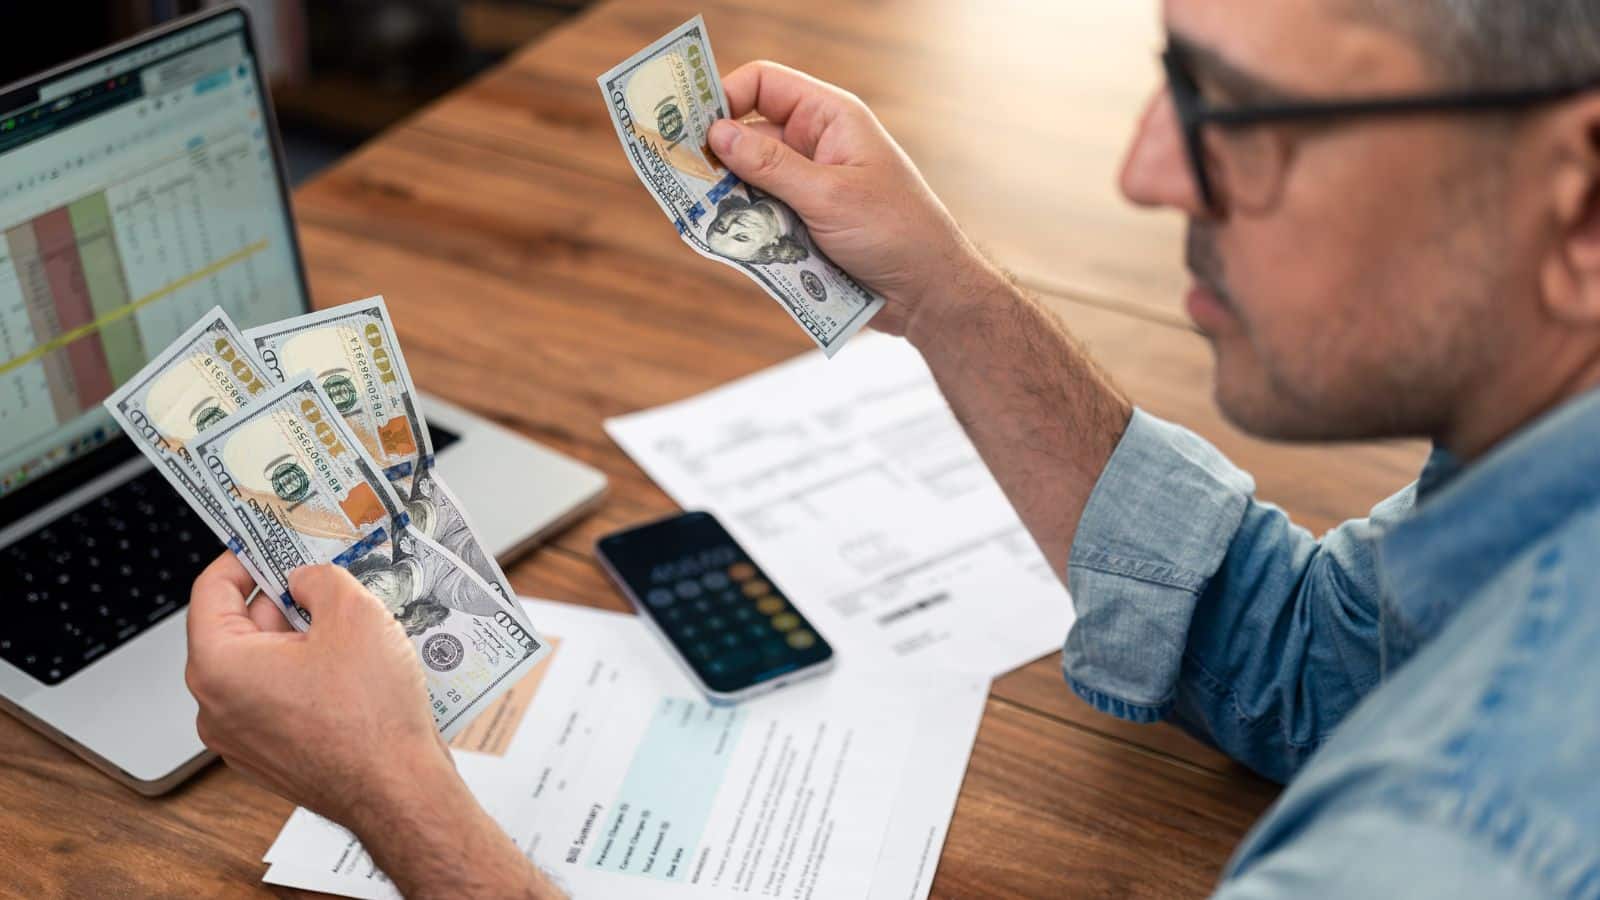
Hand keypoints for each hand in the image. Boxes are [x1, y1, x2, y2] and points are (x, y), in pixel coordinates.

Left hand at [187, 556, 559, 897]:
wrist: (400, 790)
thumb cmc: (371, 714)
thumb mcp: (353, 612)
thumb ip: (319, 578)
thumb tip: (306, 579)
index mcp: (219, 666)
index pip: (212, 590)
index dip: (245, 556)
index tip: (270, 540)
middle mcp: (216, 707)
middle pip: (240, 628)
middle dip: (284, 598)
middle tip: (325, 576)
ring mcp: (241, 739)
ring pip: (264, 665)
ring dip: (301, 639)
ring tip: (351, 625)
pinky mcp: (271, 757)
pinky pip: (280, 700)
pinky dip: (308, 677)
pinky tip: (353, 668)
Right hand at [709, 61, 991, 339]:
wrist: (930, 293)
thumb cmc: (897, 232)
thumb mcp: (829, 195)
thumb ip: (771, 165)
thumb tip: (716, 134)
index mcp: (830, 118)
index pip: (763, 84)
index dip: (724, 97)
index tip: (692, 130)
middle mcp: (815, 145)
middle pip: (748, 134)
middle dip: (716, 156)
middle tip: (679, 179)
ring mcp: (809, 185)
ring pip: (749, 181)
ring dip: (728, 198)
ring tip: (701, 217)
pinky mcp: (805, 222)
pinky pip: (762, 215)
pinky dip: (745, 226)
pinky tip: (728, 242)